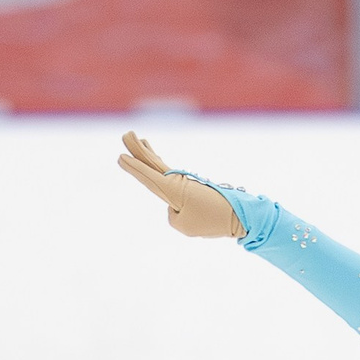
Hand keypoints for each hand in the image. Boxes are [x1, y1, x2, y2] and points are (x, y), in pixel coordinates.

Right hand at [117, 132, 243, 237]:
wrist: (240, 215)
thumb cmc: (211, 221)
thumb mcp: (185, 225)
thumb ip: (172, 216)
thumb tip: (175, 207)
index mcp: (173, 190)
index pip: (148, 176)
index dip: (133, 167)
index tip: (120, 156)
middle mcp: (177, 183)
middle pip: (153, 163)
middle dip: (138, 150)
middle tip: (127, 134)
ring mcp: (186, 183)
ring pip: (161, 166)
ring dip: (148, 154)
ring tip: (139, 139)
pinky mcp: (193, 188)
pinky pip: (171, 174)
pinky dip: (161, 165)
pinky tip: (157, 160)